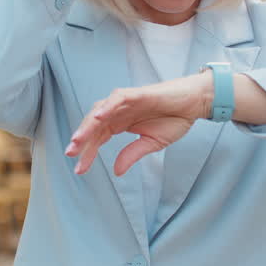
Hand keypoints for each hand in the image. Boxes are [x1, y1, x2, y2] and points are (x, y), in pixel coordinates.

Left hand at [65, 73, 211, 175]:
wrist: (194, 104)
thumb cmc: (174, 119)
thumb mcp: (151, 144)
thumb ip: (132, 154)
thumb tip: (116, 172)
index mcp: (120, 123)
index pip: (98, 139)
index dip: (88, 153)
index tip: (79, 170)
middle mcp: (118, 112)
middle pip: (93, 126)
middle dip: (82, 140)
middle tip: (71, 154)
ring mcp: (126, 102)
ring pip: (100, 112)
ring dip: (88, 125)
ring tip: (78, 140)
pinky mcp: (137, 94)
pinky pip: (117, 99)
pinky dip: (107, 106)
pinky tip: (99, 118)